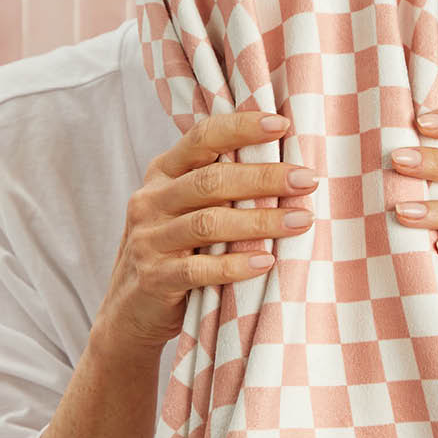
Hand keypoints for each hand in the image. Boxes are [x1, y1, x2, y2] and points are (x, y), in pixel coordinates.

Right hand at [98, 110, 318, 351]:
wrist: (129, 311)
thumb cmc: (175, 252)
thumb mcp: (186, 210)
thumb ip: (218, 188)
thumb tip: (287, 166)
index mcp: (162, 173)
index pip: (201, 137)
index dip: (240, 127)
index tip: (281, 125)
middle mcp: (151, 200)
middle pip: (211, 180)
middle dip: (264, 177)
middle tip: (307, 180)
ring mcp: (149, 240)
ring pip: (208, 223)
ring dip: (260, 222)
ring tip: (302, 221)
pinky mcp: (154, 278)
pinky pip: (198, 269)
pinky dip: (236, 265)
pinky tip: (267, 261)